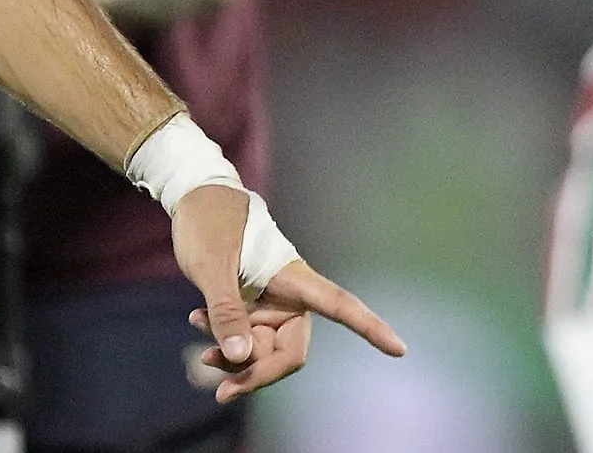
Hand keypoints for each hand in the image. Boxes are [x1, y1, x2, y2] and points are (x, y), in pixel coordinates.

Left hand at [171, 185, 404, 403]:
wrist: (192, 199)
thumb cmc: (209, 221)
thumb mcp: (213, 266)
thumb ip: (227, 312)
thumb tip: (240, 357)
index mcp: (294, 279)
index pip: (341, 306)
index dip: (371, 328)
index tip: (399, 349)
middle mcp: (288, 298)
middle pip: (289, 353)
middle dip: (258, 374)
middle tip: (223, 392)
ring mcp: (268, 306)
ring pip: (261, 354)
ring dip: (232, 360)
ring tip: (199, 349)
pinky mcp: (249, 309)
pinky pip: (243, 343)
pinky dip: (222, 343)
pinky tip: (197, 322)